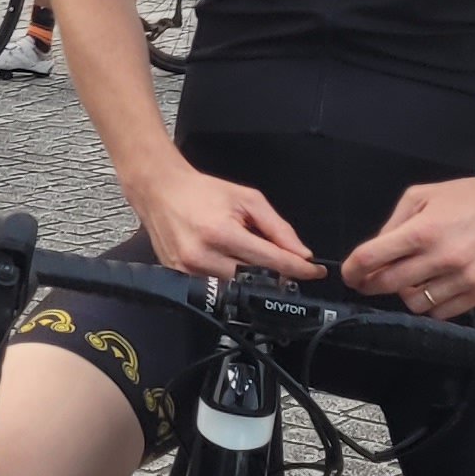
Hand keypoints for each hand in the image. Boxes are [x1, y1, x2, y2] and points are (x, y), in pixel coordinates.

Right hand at [132, 162, 321, 281]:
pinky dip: (230, 277)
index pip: (271, 260)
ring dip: (252, 276)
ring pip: (236, 286)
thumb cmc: (201, 192)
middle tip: (284, 262)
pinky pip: (215, 286)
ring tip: (248, 254)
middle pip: (255, 279)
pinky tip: (228, 259)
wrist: (159, 190)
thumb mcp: (247, 199)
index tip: (314, 271)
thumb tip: (300, 254)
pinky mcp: (179, 277)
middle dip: (276, 273)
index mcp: (221, 233)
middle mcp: (203, 256)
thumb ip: (277, 227)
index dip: (298, 268)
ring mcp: (188, 270)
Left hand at [340, 166, 474, 319]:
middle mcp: (441, 257)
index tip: (349, 274)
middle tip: (367, 280)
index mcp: (422, 231)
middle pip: (387, 284)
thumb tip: (375, 250)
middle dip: (370, 284)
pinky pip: (442, 312)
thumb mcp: (421, 195)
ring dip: (403, 294)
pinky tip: (431, 287)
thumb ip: (393, 223)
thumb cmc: (469, 198)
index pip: (371, 258)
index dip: (352, 270)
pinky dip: (430, 304)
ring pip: (414, 303)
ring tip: (409, 279)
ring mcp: (462, 278)